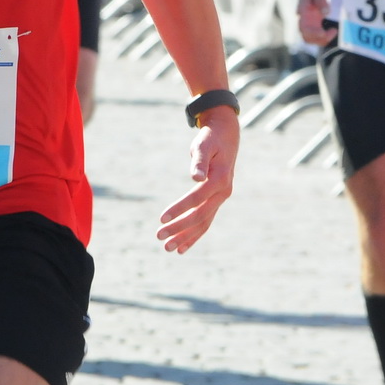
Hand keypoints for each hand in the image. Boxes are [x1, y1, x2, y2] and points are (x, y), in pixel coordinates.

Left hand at [158, 105, 238, 251]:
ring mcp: (221, 199)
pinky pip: (206, 222)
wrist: (226, 136)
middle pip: (200, 216)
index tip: (161, 218)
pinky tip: (182, 247)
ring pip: (203, 223)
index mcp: (220, 179)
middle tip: (159, 236)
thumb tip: (195, 177)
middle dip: (179, 228)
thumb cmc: (210, 139)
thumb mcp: (203, 145)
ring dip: (185, 236)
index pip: (197, 199)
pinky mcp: (216, 201)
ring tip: (167, 248)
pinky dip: (194, 235)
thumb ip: (199, 161)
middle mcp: (223, 192)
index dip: (179, 209)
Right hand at [297, 0, 333, 44]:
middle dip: (319, 40)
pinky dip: (324, 37)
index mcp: (303, 12)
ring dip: (322, 40)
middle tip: (333, 31)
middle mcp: (304, 20)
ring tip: (333, 31)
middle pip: (307, 37)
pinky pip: (317, 35)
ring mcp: (308, 22)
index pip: (304, 28)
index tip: (324, 33)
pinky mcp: (313, 23)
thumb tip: (326, 13)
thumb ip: (321, 0)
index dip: (313, 34)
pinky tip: (333, 30)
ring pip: (311, 39)